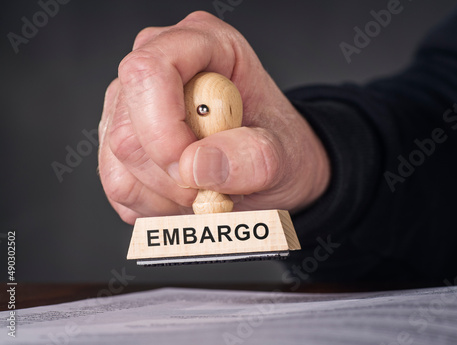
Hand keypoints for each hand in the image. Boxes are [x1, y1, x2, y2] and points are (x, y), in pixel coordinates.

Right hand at [98, 11, 329, 223]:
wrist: (274, 169)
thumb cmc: (279, 147)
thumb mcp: (285, 154)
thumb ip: (253, 157)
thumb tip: (196, 164)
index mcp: (204, 43)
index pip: (150, 70)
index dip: (164, 128)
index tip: (193, 170)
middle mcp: (160, 67)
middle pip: (127, 128)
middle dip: (170, 175)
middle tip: (212, 187)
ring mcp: (134, 104)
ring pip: (118, 161)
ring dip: (166, 195)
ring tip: (205, 190)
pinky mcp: (123, 141)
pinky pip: (118, 184)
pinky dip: (155, 205)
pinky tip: (185, 196)